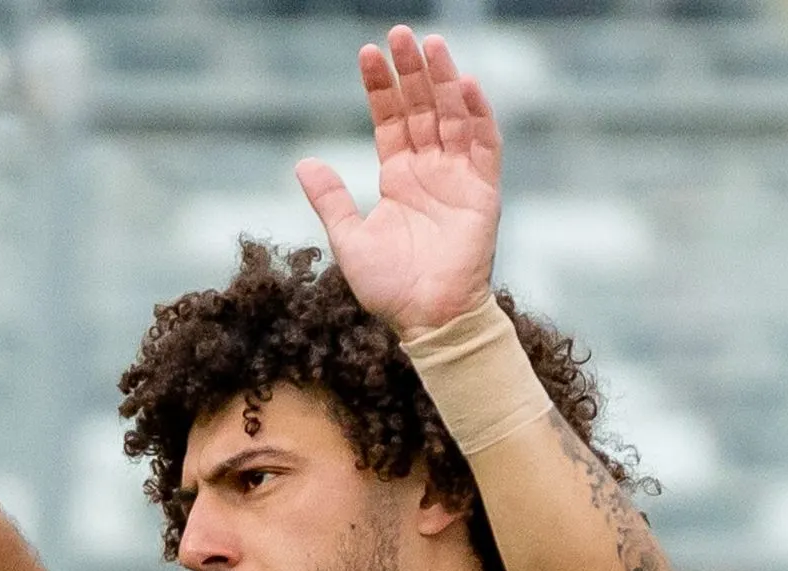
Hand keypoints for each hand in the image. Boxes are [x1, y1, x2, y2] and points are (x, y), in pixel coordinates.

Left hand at [296, 26, 501, 341]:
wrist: (427, 320)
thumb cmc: (390, 289)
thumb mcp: (349, 240)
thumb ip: (330, 199)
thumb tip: (303, 162)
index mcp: (399, 177)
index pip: (390, 120)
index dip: (380, 87)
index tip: (367, 53)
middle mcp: (430, 170)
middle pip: (422, 108)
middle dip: (411, 71)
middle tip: (399, 33)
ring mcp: (458, 178)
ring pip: (452, 116)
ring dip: (443, 81)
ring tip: (430, 45)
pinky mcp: (483, 191)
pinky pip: (484, 145)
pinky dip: (478, 114)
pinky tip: (466, 84)